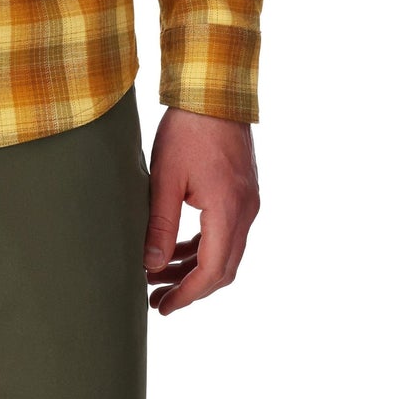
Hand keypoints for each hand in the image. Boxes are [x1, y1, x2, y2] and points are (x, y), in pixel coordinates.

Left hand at [143, 106, 260, 315]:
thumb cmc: (187, 129)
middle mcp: (246, 211)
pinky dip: (202, 246)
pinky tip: (176, 251)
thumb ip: (160, 226)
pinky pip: (226, 232)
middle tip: (157, 301)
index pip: (211, 271)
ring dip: (195, 268)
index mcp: (228, 211)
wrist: (214, 91)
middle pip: (223, 268)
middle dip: (190, 289)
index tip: (161, 307)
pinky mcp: (242, 193)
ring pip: (225, 252)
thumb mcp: (165, 178)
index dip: (186, 295)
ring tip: (159, 278)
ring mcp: (248, 202)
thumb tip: (151, 266)